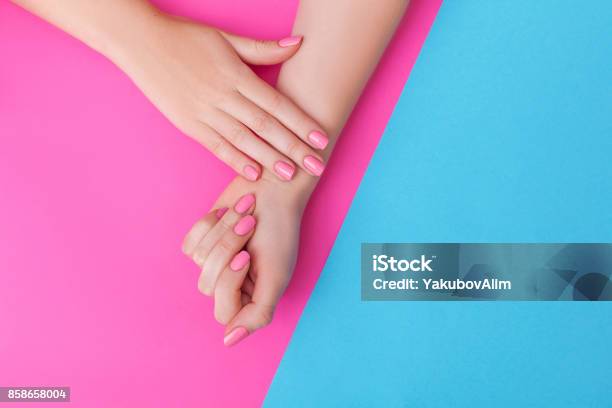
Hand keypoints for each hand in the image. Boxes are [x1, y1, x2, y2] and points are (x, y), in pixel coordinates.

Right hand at [111, 11, 328, 180]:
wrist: (139, 41)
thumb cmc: (186, 37)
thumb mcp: (226, 38)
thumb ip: (263, 48)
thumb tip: (299, 43)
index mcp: (236, 74)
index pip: (276, 103)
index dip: (300, 122)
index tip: (322, 138)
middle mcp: (222, 95)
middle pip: (264, 125)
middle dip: (293, 147)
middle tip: (316, 165)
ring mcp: (203, 112)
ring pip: (242, 139)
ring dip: (268, 158)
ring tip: (290, 175)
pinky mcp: (188, 124)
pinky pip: (215, 145)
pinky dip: (234, 160)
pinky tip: (253, 173)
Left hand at [182, 174, 307, 345]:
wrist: (273, 187)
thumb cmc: (279, 229)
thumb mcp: (276, 276)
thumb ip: (258, 313)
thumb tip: (229, 341)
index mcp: (253, 297)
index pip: (224, 311)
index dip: (230, 283)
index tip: (245, 258)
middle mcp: (232, 283)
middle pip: (208, 285)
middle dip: (227, 249)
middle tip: (250, 226)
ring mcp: (216, 261)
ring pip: (199, 260)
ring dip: (223, 230)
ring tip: (245, 213)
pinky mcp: (204, 240)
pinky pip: (189, 244)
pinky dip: (208, 224)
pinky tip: (228, 212)